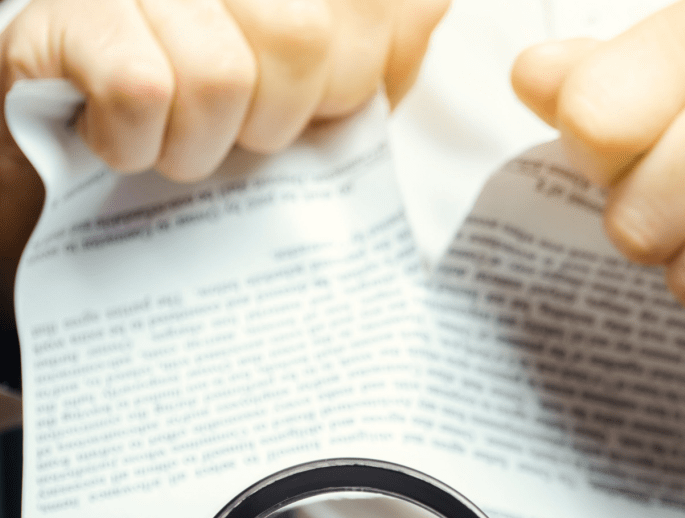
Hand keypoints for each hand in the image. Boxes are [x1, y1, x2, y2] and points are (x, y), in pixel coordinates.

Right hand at [1, 0, 447, 179]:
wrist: (82, 133)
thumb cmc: (221, 101)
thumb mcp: (334, 67)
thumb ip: (392, 34)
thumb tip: (427, 10)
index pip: (370, 10)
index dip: (350, 81)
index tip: (312, 104)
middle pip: (300, 36)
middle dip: (281, 116)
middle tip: (240, 129)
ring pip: (219, 73)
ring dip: (204, 143)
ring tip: (181, 138)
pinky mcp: (63, 14)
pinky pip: (139, 88)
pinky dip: (137, 142)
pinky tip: (125, 137)